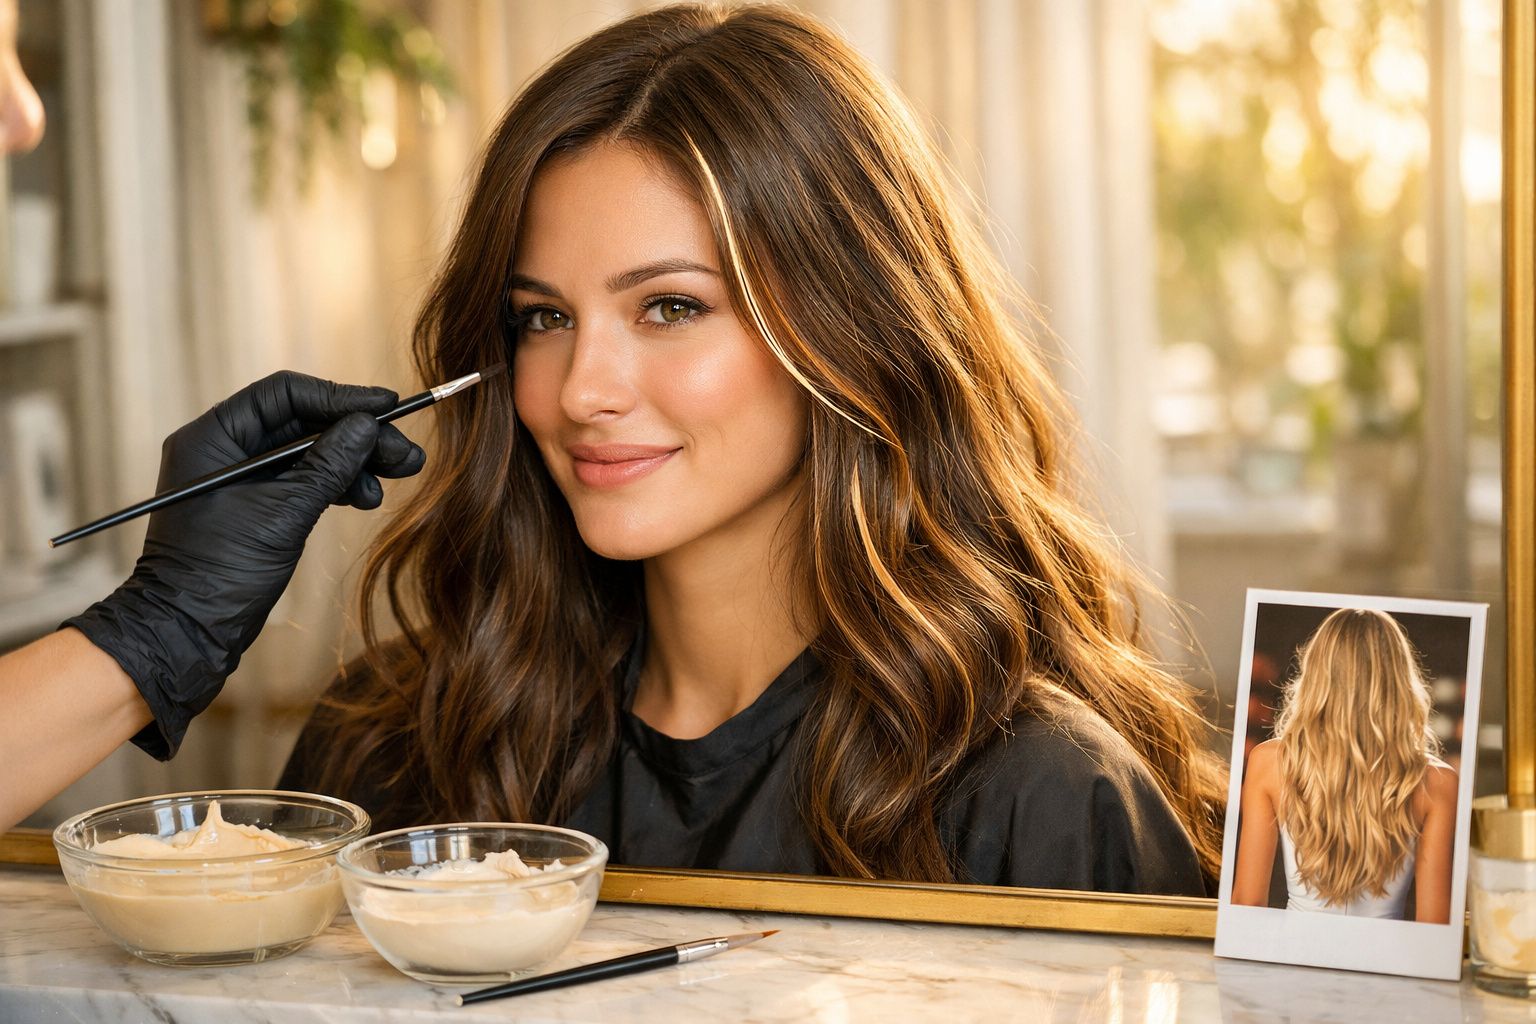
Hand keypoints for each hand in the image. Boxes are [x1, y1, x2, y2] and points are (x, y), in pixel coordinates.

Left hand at [63, 371, 425, 757]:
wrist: (188, 633)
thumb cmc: (220, 574)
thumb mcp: (283, 514)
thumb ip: (328, 464)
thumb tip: (367, 424)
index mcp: (214, 437)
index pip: (284, 394)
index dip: (340, 398)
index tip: (387, 407)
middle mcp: (226, 448)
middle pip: (304, 421)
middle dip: (357, 434)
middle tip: (406, 452)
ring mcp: (242, 477)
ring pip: (311, 450)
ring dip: (356, 460)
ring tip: (399, 476)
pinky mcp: (257, 504)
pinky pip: (305, 478)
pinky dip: (338, 483)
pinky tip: (368, 496)